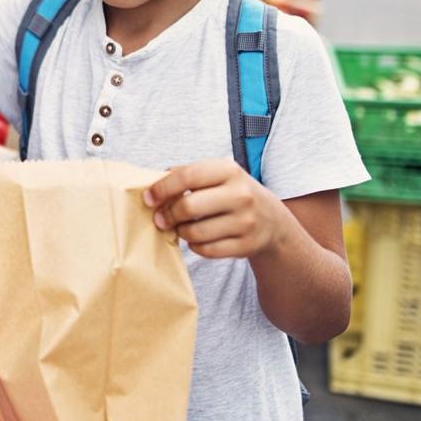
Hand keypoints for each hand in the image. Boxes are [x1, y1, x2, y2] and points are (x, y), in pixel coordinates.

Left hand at [142, 159, 289, 258]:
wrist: (272, 220)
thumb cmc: (232, 192)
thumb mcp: (216, 174)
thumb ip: (186, 174)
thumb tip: (153, 183)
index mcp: (229, 170)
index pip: (187, 176)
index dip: (162, 188)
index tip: (148, 198)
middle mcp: (241, 195)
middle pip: (188, 207)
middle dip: (167, 214)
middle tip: (160, 218)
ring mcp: (246, 222)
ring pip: (195, 232)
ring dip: (180, 231)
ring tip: (179, 227)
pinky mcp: (246, 245)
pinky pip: (206, 250)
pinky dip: (194, 246)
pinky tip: (195, 238)